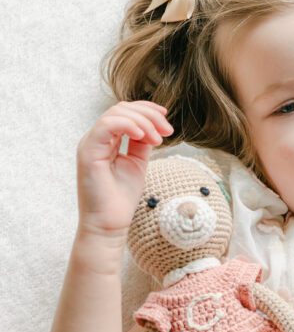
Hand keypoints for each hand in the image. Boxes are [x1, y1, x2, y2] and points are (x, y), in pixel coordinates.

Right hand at [77, 101, 173, 237]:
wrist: (110, 223)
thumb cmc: (121, 197)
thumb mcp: (138, 162)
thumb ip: (141, 143)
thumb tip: (153, 127)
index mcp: (106, 140)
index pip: (125, 112)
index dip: (148, 111)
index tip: (167, 123)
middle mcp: (96, 139)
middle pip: (121, 109)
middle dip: (149, 115)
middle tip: (167, 131)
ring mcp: (90, 144)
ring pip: (115, 114)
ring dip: (143, 121)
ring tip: (158, 139)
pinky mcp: (88, 153)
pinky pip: (106, 126)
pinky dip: (128, 125)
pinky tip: (143, 136)